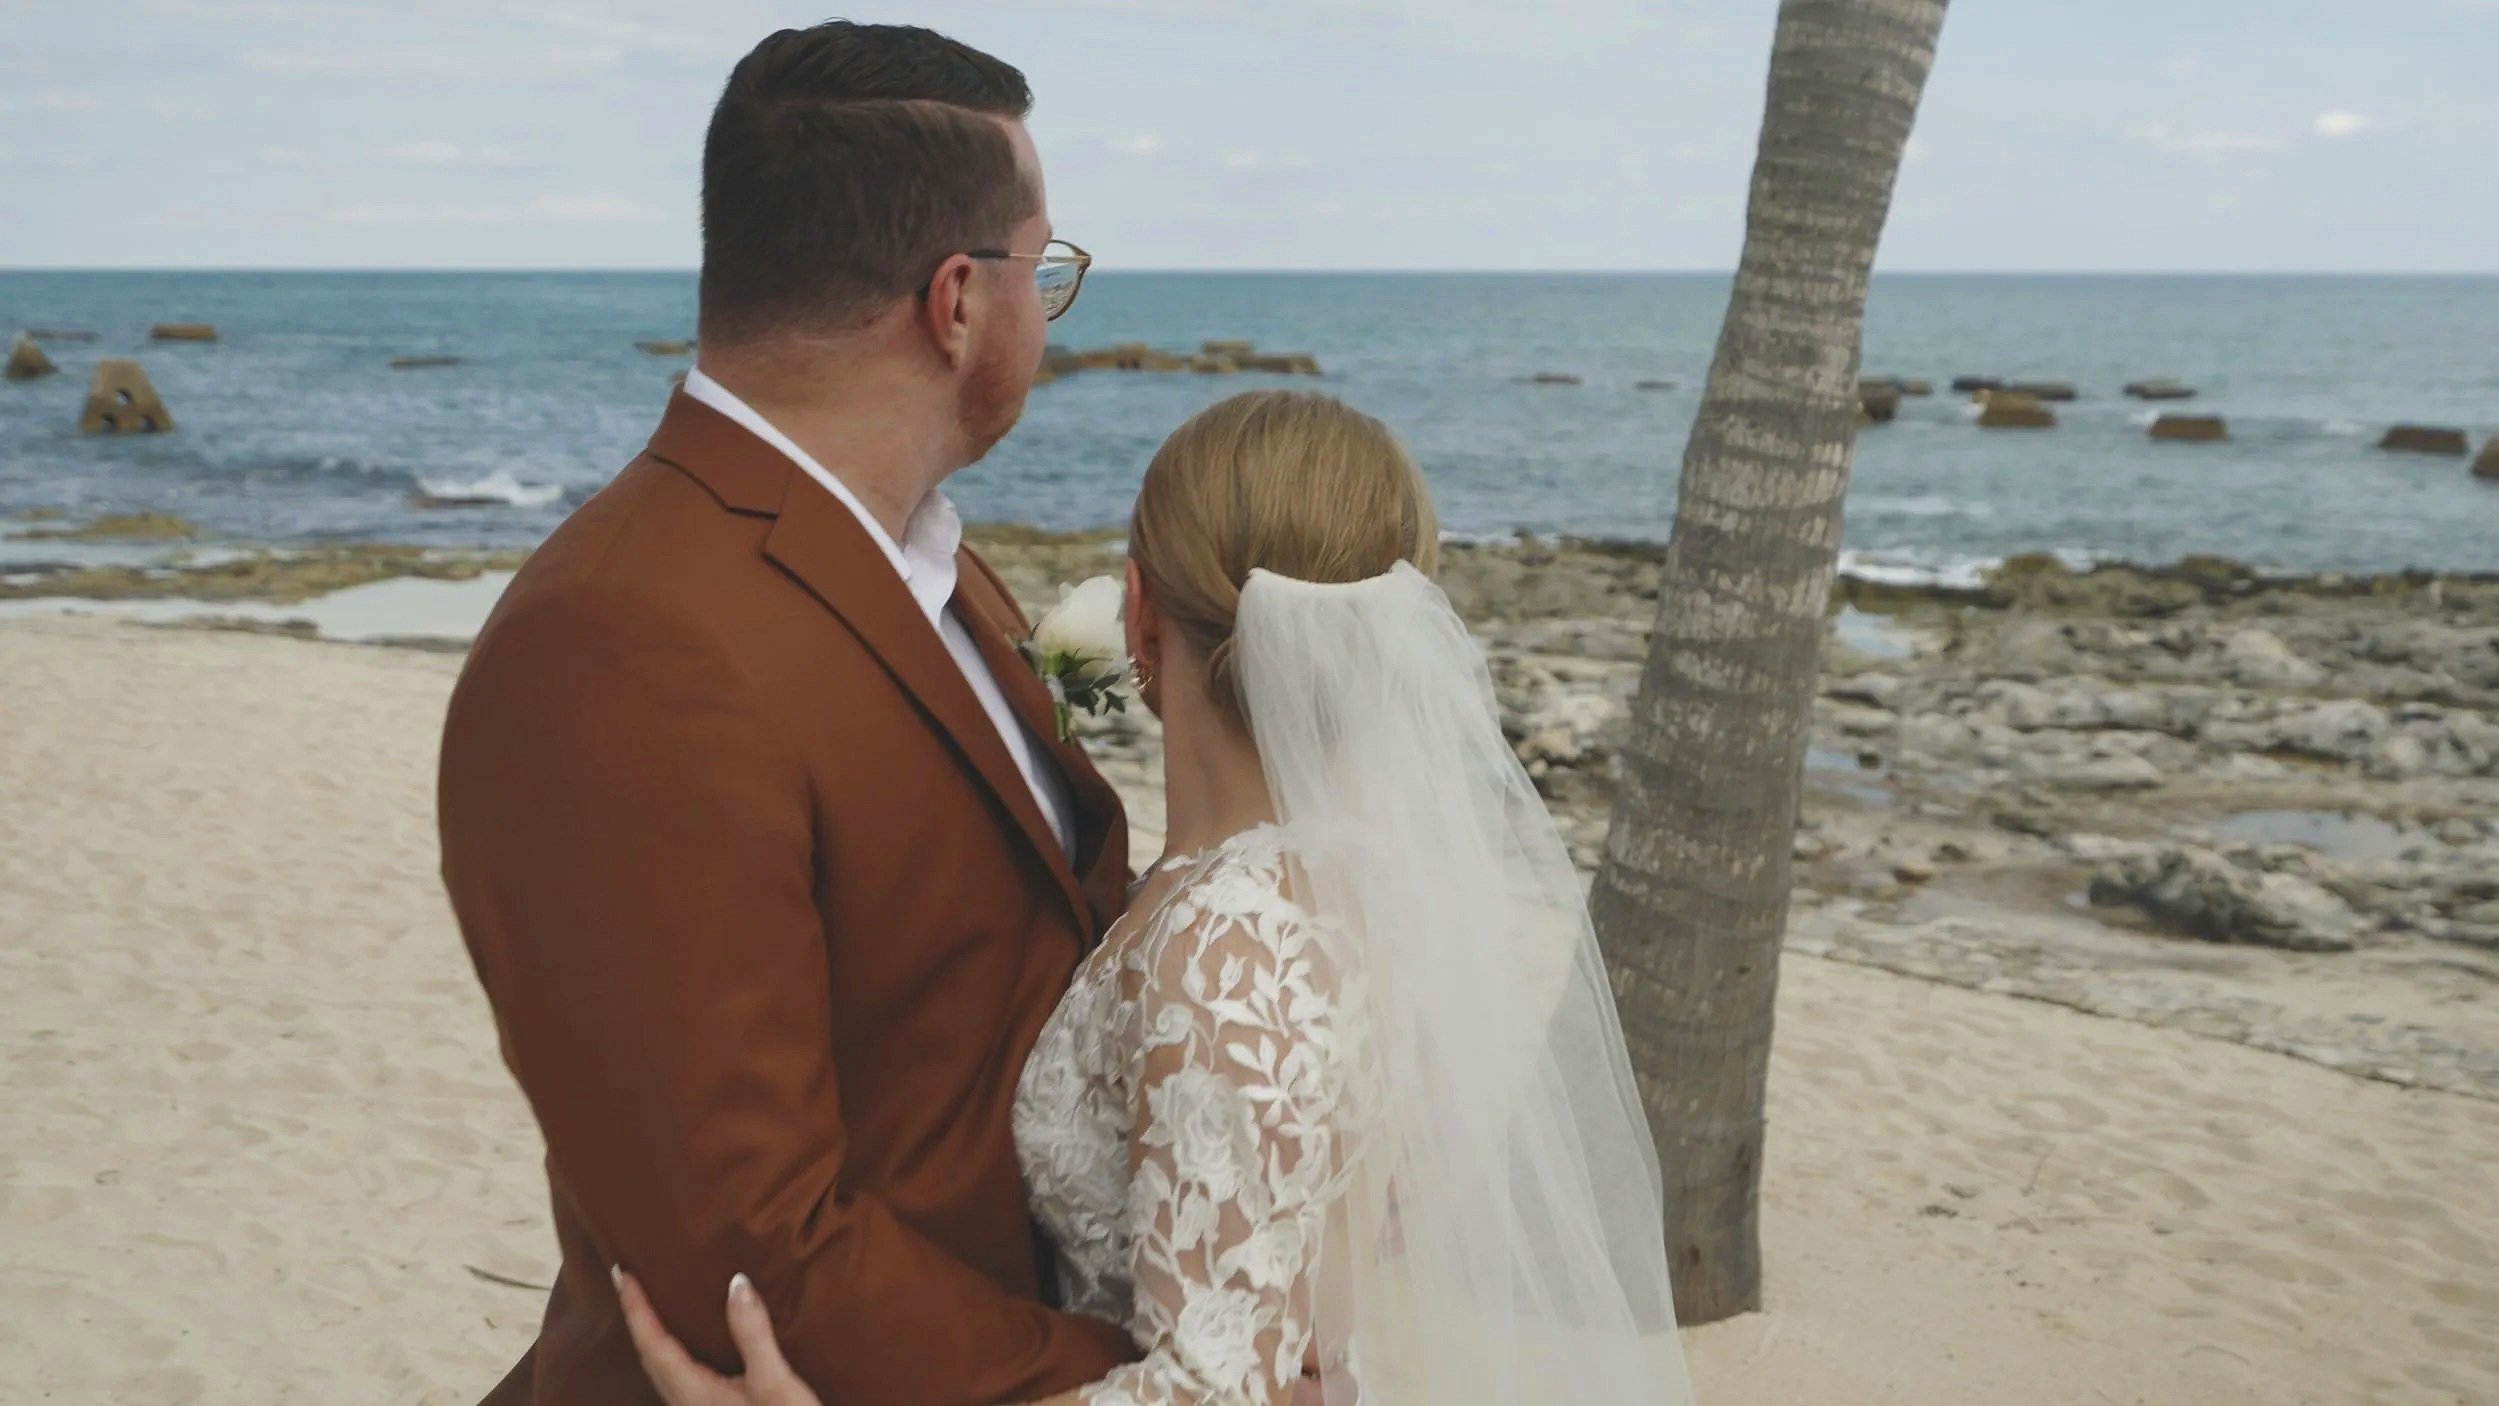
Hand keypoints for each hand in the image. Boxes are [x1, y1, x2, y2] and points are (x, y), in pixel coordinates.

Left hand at [614, 1266, 820, 1405]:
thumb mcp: (776, 1382)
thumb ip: (753, 1333)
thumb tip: (736, 1282)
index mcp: (693, 1392)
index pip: (653, 1343)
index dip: (635, 1308)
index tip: (621, 1274)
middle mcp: (685, 1404)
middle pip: (648, 1358)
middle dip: (636, 1319)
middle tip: (628, 1283)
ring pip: (659, 1371)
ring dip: (650, 1337)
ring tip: (650, 1309)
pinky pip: (675, 1378)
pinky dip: (669, 1354)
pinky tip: (685, 1349)